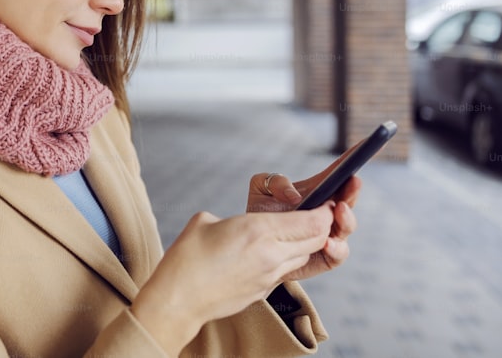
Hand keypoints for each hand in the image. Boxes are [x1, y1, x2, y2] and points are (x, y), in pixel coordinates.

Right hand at [131, 205, 333, 355]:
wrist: (178, 299)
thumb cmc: (186, 258)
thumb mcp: (205, 220)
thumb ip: (233, 219)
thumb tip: (241, 225)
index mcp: (258, 231)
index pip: (313, 222)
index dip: (324, 211)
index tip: (323, 203)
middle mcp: (271, 254)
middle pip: (317, 240)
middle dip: (321, 226)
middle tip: (315, 214)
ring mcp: (269, 276)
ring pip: (304, 256)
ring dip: (304, 243)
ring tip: (291, 232)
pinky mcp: (264, 291)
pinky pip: (286, 270)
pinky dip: (286, 259)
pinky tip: (269, 252)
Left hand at [246, 152, 364, 280]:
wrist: (255, 247)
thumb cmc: (261, 214)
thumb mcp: (261, 189)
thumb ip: (274, 181)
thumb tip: (294, 195)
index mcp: (318, 191)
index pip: (339, 173)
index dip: (352, 159)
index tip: (364, 145)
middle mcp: (328, 211)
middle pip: (348, 199)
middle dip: (352, 189)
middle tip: (352, 181)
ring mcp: (330, 233)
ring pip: (347, 225)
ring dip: (347, 218)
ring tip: (338, 210)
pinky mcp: (326, 256)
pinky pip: (338, 253)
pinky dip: (336, 248)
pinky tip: (326, 242)